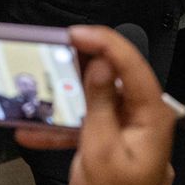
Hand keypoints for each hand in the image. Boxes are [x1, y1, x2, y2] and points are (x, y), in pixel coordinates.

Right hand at [16, 25, 175, 184]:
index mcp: (152, 116)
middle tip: (55, 51)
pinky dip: (62, 128)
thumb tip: (101, 64)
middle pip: (115, 77)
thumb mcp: (100, 150)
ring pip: (97, 100)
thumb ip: (100, 103)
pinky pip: (88, 126)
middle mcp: (145, 118)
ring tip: (39, 86)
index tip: (75, 34)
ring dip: (66, 98)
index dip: (104, 42)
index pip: (132, 64)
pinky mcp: (113, 144)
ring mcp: (129, 131)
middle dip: (82, 65)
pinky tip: (32, 132)